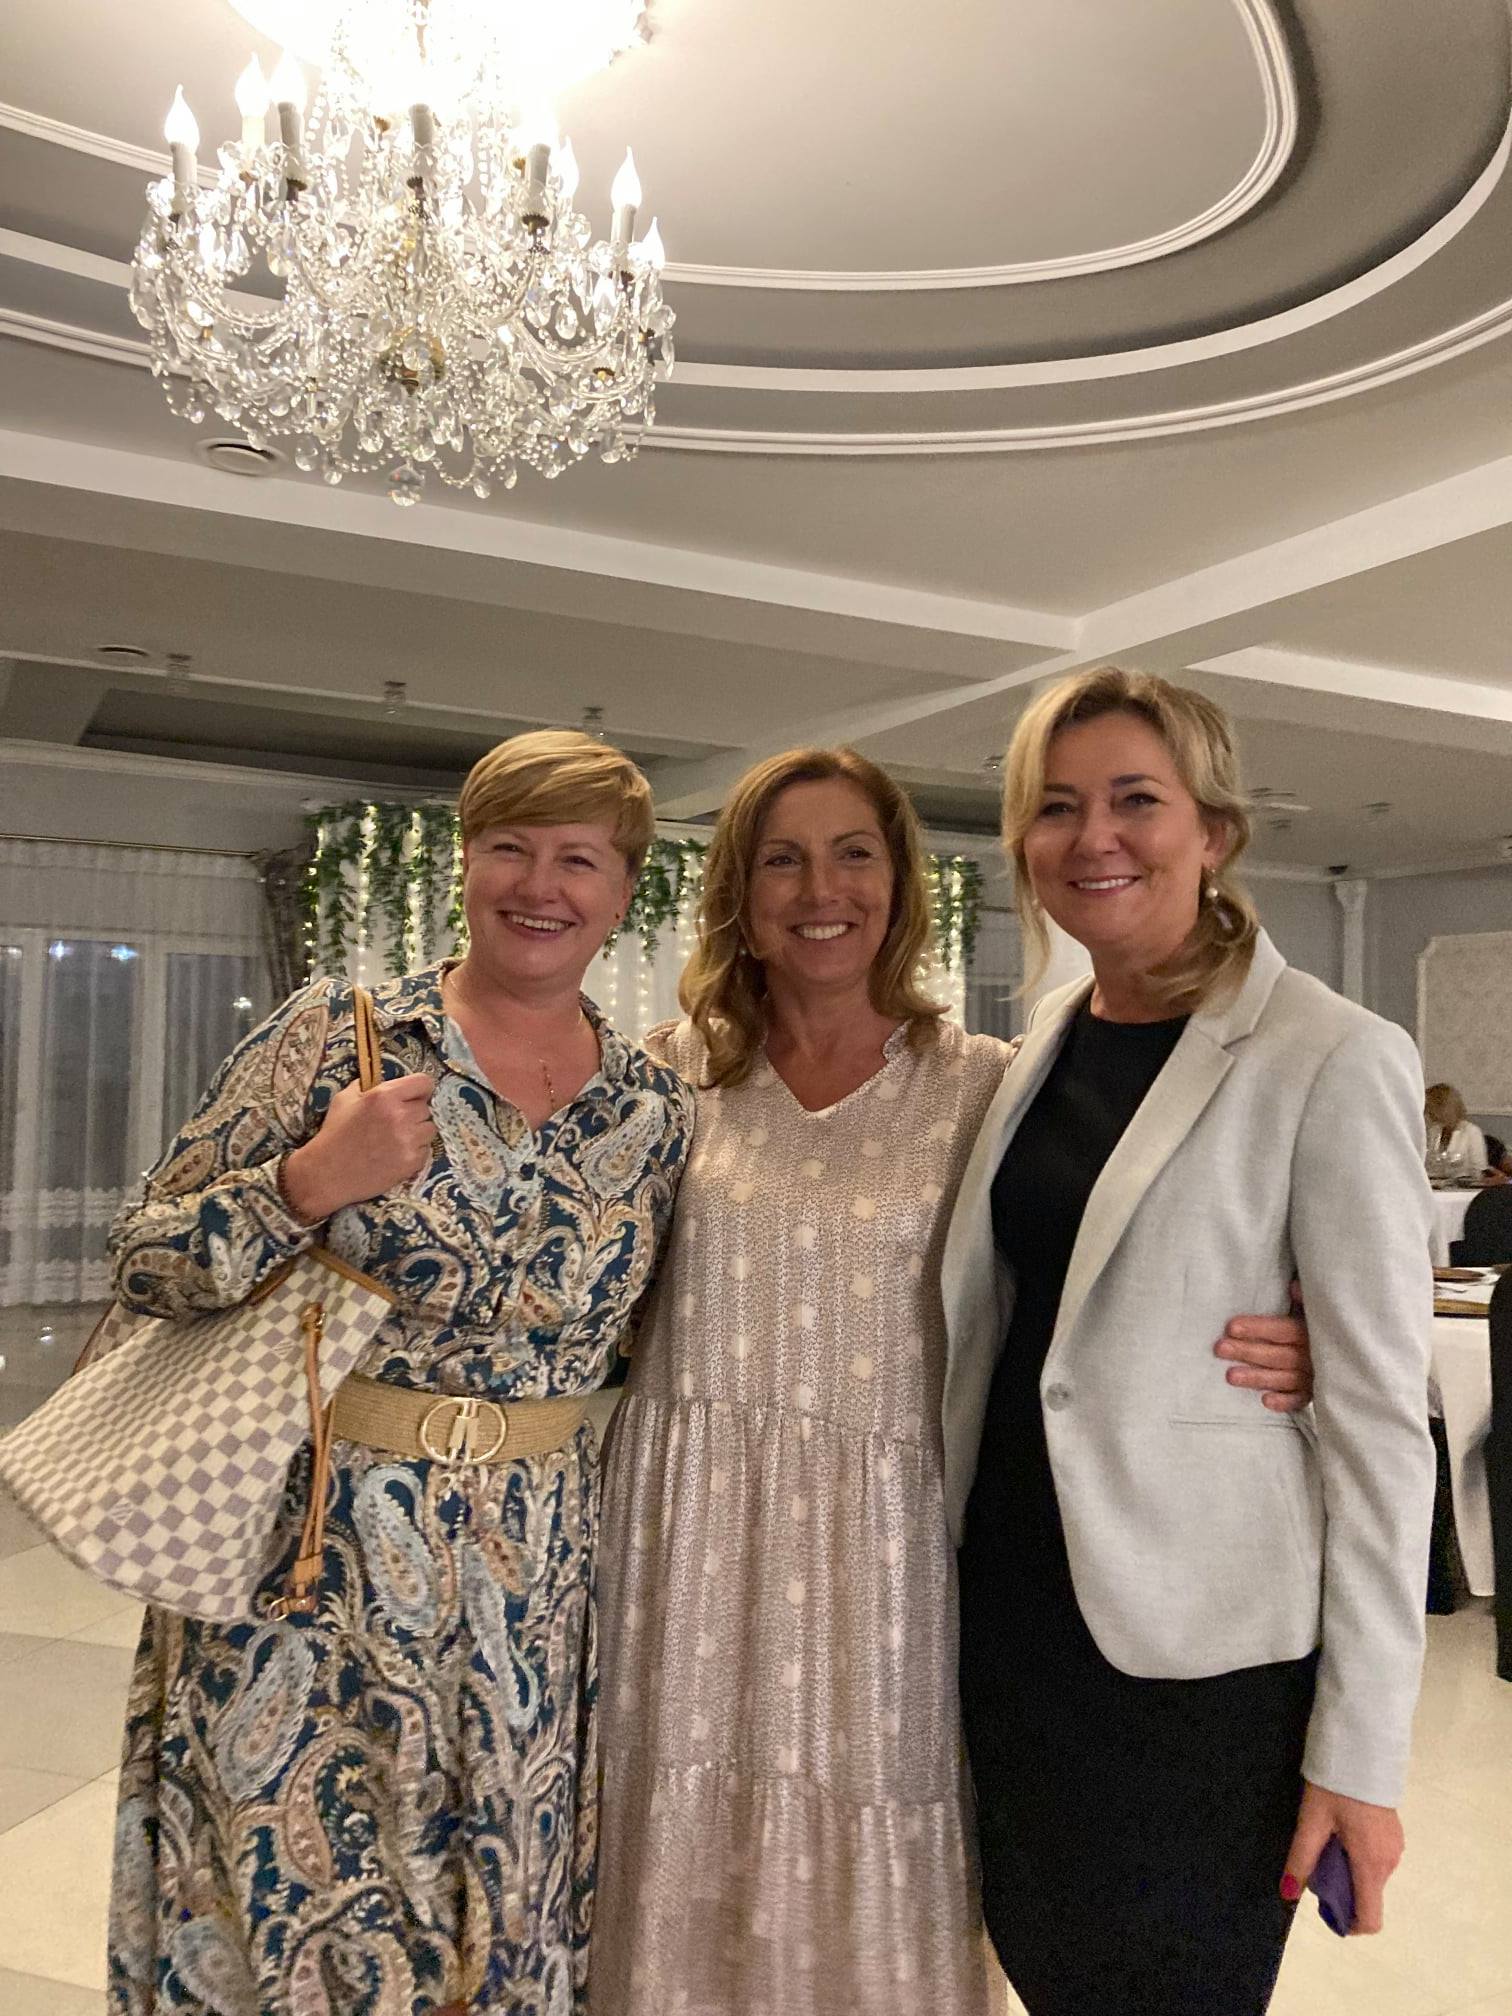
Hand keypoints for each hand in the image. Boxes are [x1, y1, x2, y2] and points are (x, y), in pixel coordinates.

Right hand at [280, 1073, 436, 1221]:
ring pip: (429, 1129)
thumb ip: (368, 1086)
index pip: (424, 1082)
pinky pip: (425, 1150)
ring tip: (397, 1139)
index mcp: (385, 1096)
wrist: (327, 1172)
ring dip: (417, 1132)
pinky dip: (415, 1152)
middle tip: (396, 1123)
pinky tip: (395, 1154)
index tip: (415, 1096)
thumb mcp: (345, 1099)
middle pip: (426, 1108)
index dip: (420, 1089)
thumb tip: (385, 1081)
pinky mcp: (411, 1162)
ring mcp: (408, 1140)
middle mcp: (400, 1116)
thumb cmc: (335, 1134)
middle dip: (414, 1113)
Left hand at [1214, 1281, 1312, 1411]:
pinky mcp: (1314, 1394)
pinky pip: (1300, 1400)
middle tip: (1220, 1349)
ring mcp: (1314, 1377)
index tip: (1231, 1327)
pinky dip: (1285, 1402)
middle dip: (1248, 1352)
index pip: (1282, 1329)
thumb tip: (1293, 1286)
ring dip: (1258, 1378)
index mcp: (1311, 1331)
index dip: (1258, 1328)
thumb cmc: (1317, 1326)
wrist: (1348, 1351)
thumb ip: (1305, 1299)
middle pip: (1278, 1355)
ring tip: (1230, 1377)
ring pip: (1284, 1378)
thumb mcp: (1313, 1309)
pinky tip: (1265, 1402)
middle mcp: (1313, 1355)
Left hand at [1281, 1779, 1403, 1933]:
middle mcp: (1389, 1863)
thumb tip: (1288, 1893)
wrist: (1363, 1747)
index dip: (1347, 1923)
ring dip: (1348, 1870)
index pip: (1371, 1918)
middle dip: (1341, 1890)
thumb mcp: (1311, 1820)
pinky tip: (1342, 1829)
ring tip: (1327, 1837)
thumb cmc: (1335, 1786)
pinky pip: (1376, 1859)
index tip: (1325, 1906)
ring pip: (1370, 1877)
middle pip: (1367, 1896)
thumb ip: (1301, 1859)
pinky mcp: (1394, 1834)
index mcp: (1371, 1865)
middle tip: (1317, 1858)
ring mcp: (1395, 1848)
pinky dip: (1358, 1856)